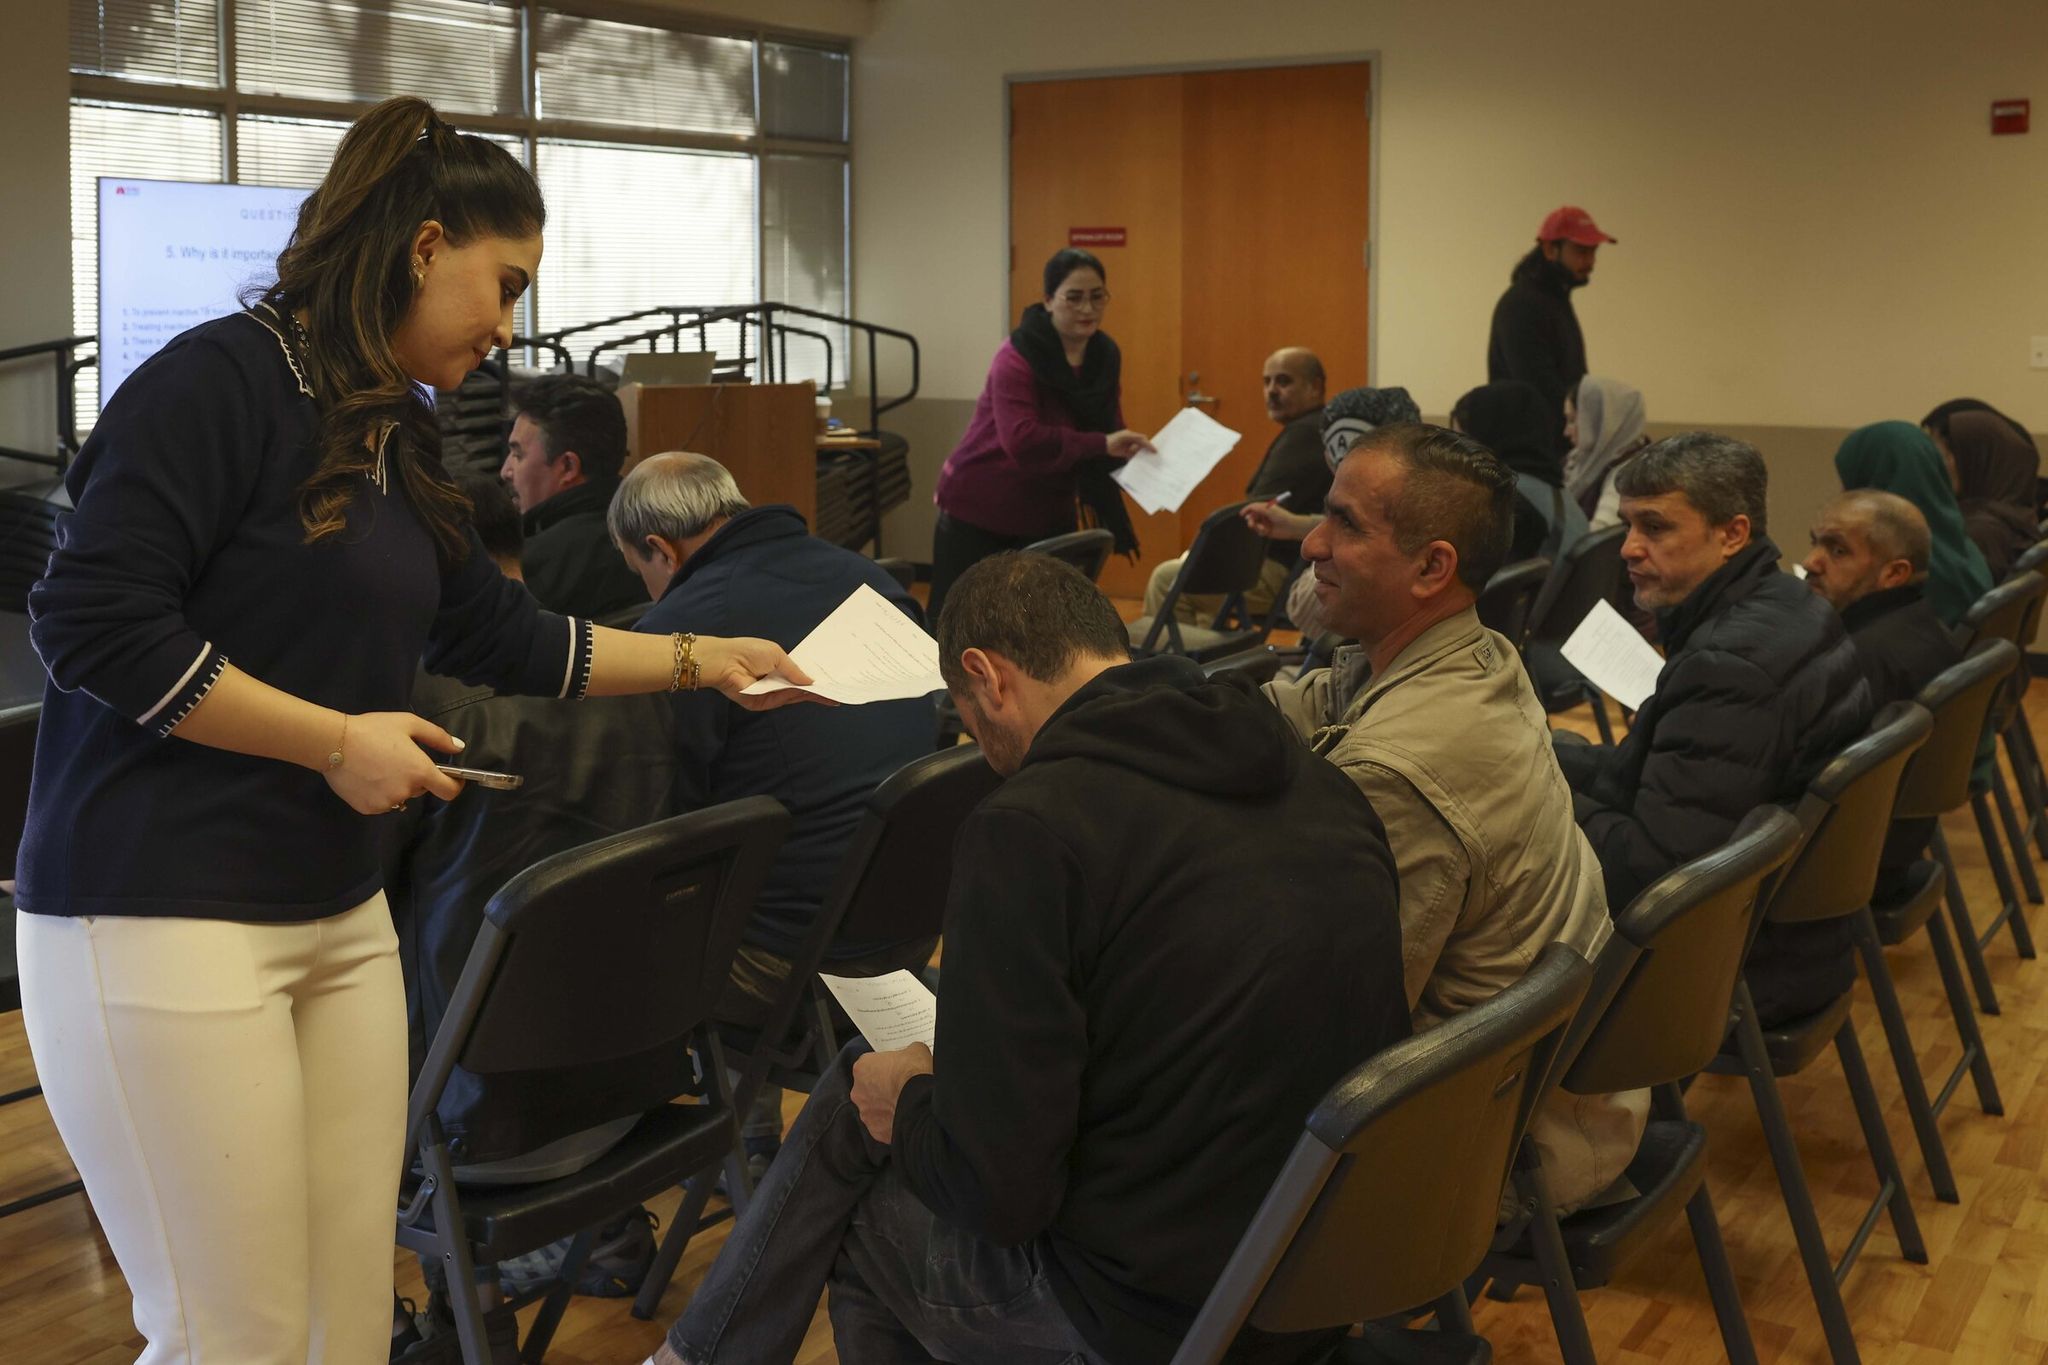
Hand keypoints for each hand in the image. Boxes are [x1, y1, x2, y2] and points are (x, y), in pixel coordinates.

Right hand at [324, 711, 463, 814]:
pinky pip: (382, 803)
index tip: (452, 778)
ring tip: (379, 766)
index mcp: (420, 772)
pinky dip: (380, 793)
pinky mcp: (368, 809)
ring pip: (400, 797)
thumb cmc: (373, 730)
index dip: (454, 785)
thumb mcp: (409, 724)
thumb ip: (437, 737)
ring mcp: (386, 803)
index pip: (449, 791)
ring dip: (397, 786)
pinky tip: (367, 776)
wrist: (333, 743)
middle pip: (421, 790)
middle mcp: (406, 792)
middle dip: (416, 777)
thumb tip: (459, 748)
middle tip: (398, 759)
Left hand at [693, 636, 821, 710]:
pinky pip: (783, 701)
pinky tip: (815, 693)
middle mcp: (774, 682)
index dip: (813, 678)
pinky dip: (798, 697)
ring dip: (813, 694)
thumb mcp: (776, 654)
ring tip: (833, 693)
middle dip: (817, 690)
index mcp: (776, 667)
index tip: (830, 680)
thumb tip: (811, 681)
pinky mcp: (763, 704)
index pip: (797, 675)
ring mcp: (769, 694)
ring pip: (794, 696)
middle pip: (799, 689)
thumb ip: (794, 669)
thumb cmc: (748, 651)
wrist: (725, 661)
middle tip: (838, 691)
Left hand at [850, 1042, 933, 1143]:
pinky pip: (883, 1125)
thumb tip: (912, 1055)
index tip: (896, 1067)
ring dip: (886, 1106)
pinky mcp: (876, 1131)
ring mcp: (866, 1113)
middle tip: (901, 1086)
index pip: (870, 1064)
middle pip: (869, 1087)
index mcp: (862, 1067)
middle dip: (882, 1087)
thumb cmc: (915, 1074)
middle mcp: (858, 1091)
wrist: (921, 1104)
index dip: (885, 1065)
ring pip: (874, 1108)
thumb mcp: (916, 1050)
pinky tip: (906, 1116)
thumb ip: (907, 1052)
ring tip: (905, 1103)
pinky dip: (892, 1122)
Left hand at [1106, 429, 1153, 459]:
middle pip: (1142, 445)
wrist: (1103, 445)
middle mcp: (1131, 441)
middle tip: (1152, 456)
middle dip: (1146, 450)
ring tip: (1145, 460)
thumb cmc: (1114, 439)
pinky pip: (1133, 456)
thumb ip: (1135, 437)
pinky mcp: (1125, 453)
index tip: (1154, 450)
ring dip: (1140, 455)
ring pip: (1138, 451)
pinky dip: (1135, 458)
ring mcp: (1128, 447)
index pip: (1143, 440)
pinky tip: (1136, 461)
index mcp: (1132, 435)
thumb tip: (1145, 438)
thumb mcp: (1125, 436)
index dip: (1149, 445)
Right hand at [1240, 503, 1317, 539]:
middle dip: (1251, 521)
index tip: (1242, 514)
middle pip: (1251, 517)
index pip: (1252, 507)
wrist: (1290, 527)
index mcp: (1265, 508)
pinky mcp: (1266, 531)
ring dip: (1257, 527)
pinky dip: (1261, 532)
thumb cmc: (1281, 516)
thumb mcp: (1268, 509)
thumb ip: (1257, 507)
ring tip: (1263, 529)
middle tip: (1252, 524)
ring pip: (1254, 525)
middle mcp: (1264, 515)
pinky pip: (1258, 532)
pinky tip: (1267, 531)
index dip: (1246, 510)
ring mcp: (1264, 523)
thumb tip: (1249, 508)